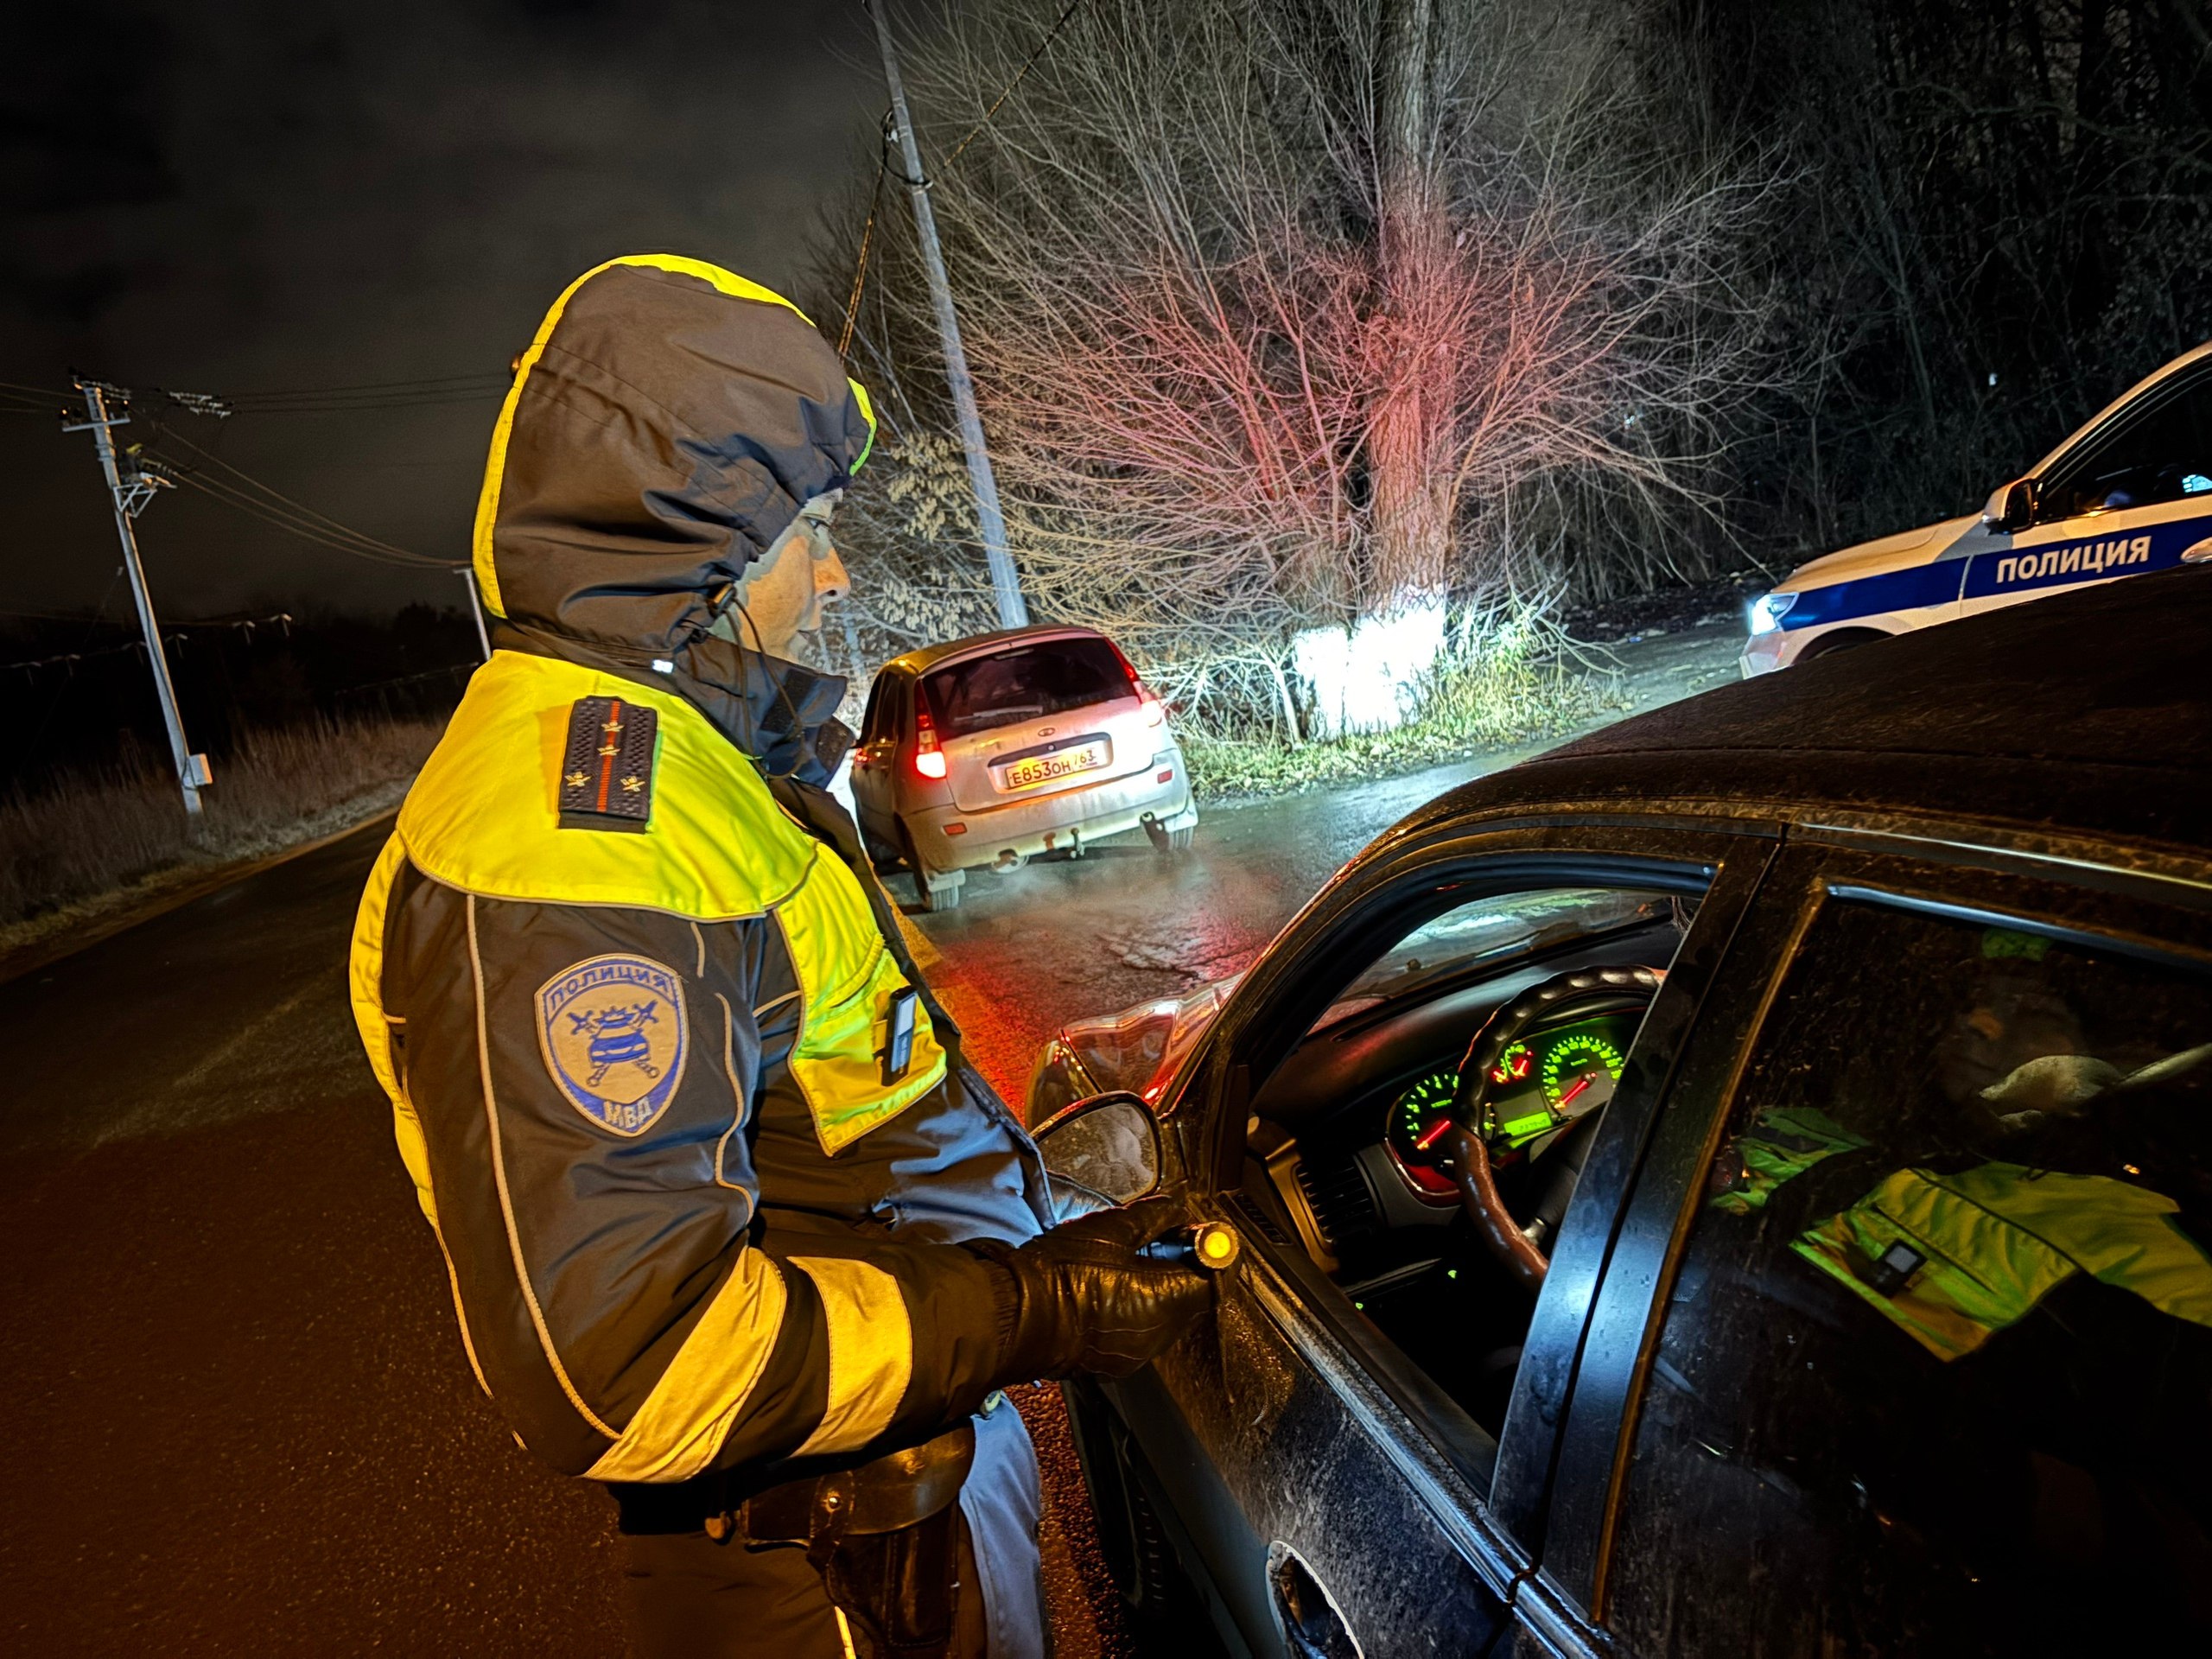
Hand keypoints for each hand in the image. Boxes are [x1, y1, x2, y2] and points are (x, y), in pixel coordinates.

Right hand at [985, 1198, 1213, 1380]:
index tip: (1202, 1233)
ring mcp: (1135, 1355)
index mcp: (1163, 1303)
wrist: (1011, 1317)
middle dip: (1185, 1265)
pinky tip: (1112, 1283)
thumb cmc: (1058, 1272)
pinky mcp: (1113, 1362)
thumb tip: (1175, 1206)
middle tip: (1163, 1234)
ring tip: (1130, 1257)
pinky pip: (1141, 1329)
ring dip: (1160, 1285)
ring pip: (1167, 1315)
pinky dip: (1138, 1305)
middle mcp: (1157, 1337)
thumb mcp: (1109, 1229)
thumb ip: (1152, 1218)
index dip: (1213, 1253)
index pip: (1214, 1281)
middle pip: (1191, 1298)